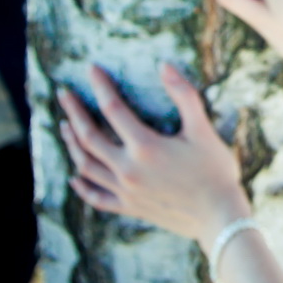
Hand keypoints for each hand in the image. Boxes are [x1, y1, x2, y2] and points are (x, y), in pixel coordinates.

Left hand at [59, 63, 250, 251]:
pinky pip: (97, 198)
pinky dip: (82, 187)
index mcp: (144, 146)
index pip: (112, 108)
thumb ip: (183, 95)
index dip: (100, 86)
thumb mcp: (202, 129)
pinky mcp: (130, 208)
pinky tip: (74, 177)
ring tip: (65, 127)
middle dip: (74, 112)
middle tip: (63, 94)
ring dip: (72, 144)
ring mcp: (125, 191)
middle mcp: (128, 169)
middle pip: (89, 137)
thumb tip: (164, 65)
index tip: (91, 69)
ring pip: (86, 166)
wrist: (219, 216)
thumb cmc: (215, 170)